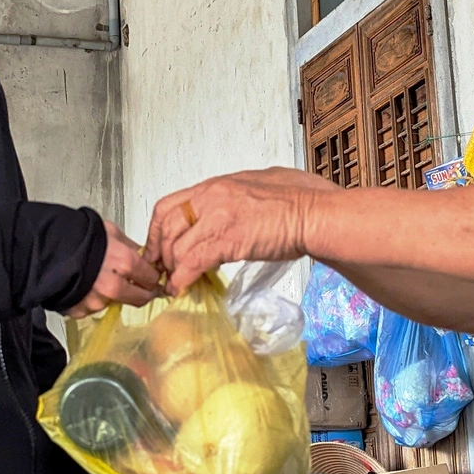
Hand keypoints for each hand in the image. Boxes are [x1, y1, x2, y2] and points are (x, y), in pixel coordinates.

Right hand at [67, 220, 162, 318]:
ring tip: (97, 277)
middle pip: (140, 298)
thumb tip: (143, 254)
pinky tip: (83, 285)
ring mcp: (96, 301)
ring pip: (114, 302)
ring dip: (112, 295)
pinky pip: (91, 308)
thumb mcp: (109, 231)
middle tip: (140, 286)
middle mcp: (113, 286)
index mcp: (125, 263)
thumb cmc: (73, 235)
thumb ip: (130, 246)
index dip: (153, 277)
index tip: (153, 277)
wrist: (42, 247)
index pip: (151, 278)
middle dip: (142, 292)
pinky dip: (90, 299)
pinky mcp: (80, 311)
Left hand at [146, 169, 336, 292]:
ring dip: (172, 269)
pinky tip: (182, 288)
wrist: (316, 214)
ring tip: (175, 283)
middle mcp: (211, 197)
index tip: (158, 247)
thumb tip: (236, 203)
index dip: (157, 230)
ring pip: (177, 246)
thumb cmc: (301, 198)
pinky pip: (192, 262)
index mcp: (216, 185)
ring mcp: (217, 218)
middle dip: (160, 252)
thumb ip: (239, 195)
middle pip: (166, 226)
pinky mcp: (227, 240)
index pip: (169, 205)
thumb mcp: (260, 184)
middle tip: (163, 270)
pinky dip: (182, 278)